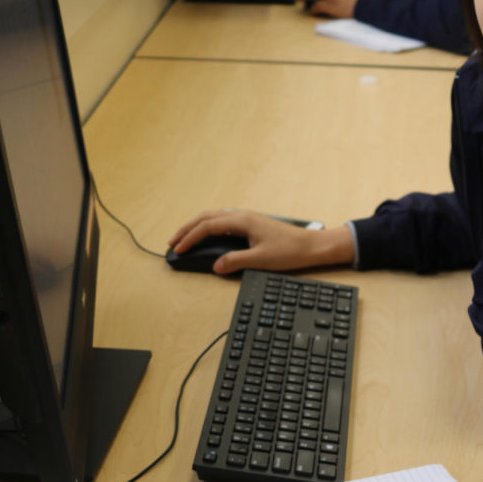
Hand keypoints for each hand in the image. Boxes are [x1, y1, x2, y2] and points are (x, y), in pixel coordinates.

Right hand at [168, 209, 354, 273]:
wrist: (311, 245)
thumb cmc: (289, 251)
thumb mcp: (261, 260)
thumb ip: (236, 262)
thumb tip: (216, 266)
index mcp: (242, 221)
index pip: (208, 227)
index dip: (190, 238)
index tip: (177, 249)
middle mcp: (243, 216)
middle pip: (207, 217)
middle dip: (187, 228)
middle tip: (172, 241)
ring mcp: (247, 218)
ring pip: (214, 217)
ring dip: (197, 226)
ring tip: (184, 238)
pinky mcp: (251, 224)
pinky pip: (223, 221)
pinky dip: (209, 226)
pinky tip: (207, 235)